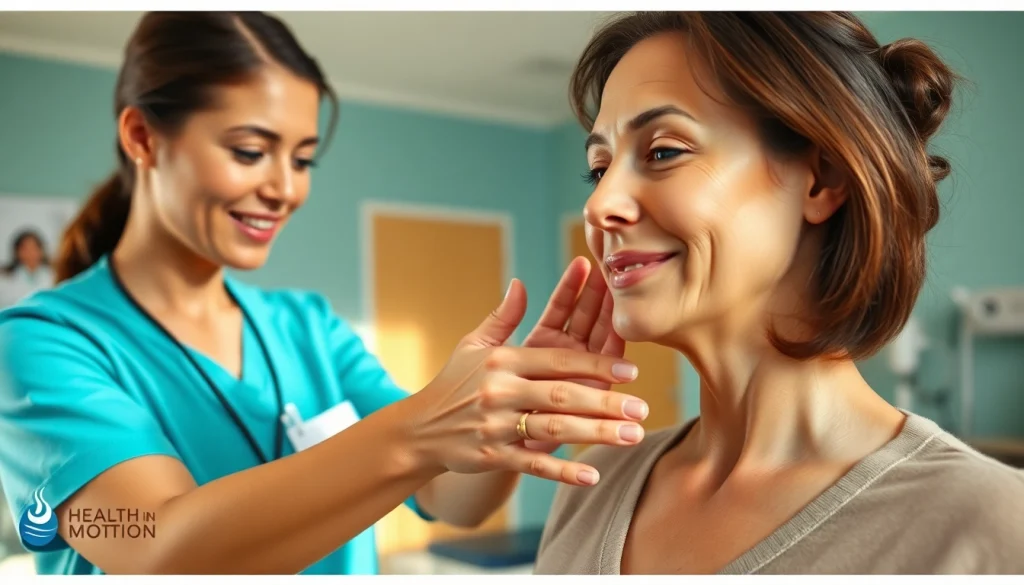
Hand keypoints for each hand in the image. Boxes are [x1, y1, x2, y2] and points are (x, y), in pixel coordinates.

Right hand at [403, 278, 645, 486]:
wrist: (419, 429)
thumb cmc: (454, 382)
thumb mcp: (474, 345)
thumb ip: (504, 317)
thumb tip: (521, 283)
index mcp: (502, 360)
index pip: (558, 361)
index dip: (596, 365)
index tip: (632, 372)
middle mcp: (500, 391)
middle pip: (562, 395)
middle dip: (606, 402)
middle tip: (642, 408)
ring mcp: (496, 425)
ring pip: (554, 430)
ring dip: (596, 433)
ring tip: (631, 435)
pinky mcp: (492, 455)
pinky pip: (532, 465)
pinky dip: (563, 471)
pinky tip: (592, 474)